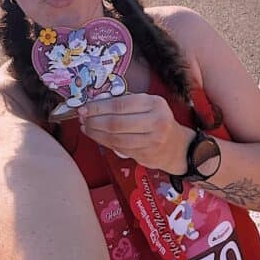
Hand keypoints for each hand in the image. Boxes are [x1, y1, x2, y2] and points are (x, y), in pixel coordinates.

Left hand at [77, 94, 194, 174]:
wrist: (177, 146)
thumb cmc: (157, 121)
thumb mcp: (148, 105)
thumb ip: (126, 104)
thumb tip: (93, 105)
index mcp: (154, 103)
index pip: (119, 105)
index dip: (98, 107)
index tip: (84, 108)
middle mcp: (156, 121)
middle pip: (115, 123)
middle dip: (94, 121)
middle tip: (82, 119)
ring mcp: (152, 141)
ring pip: (115, 138)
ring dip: (96, 133)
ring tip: (86, 128)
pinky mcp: (146, 155)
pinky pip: (119, 148)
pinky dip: (104, 142)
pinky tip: (97, 137)